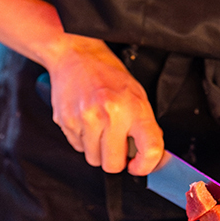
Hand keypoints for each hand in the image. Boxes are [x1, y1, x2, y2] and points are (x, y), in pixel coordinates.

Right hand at [44, 35, 163, 175]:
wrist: (76, 55)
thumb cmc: (108, 73)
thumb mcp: (136, 94)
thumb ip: (145, 126)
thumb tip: (153, 157)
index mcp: (133, 107)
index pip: (149, 150)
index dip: (146, 165)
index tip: (139, 165)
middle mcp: (110, 114)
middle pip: (113, 165)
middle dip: (115, 158)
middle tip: (115, 140)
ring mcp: (85, 119)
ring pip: (93, 160)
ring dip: (97, 149)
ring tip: (99, 125)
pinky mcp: (66, 122)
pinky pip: (78, 148)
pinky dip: (83, 140)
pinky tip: (85, 120)